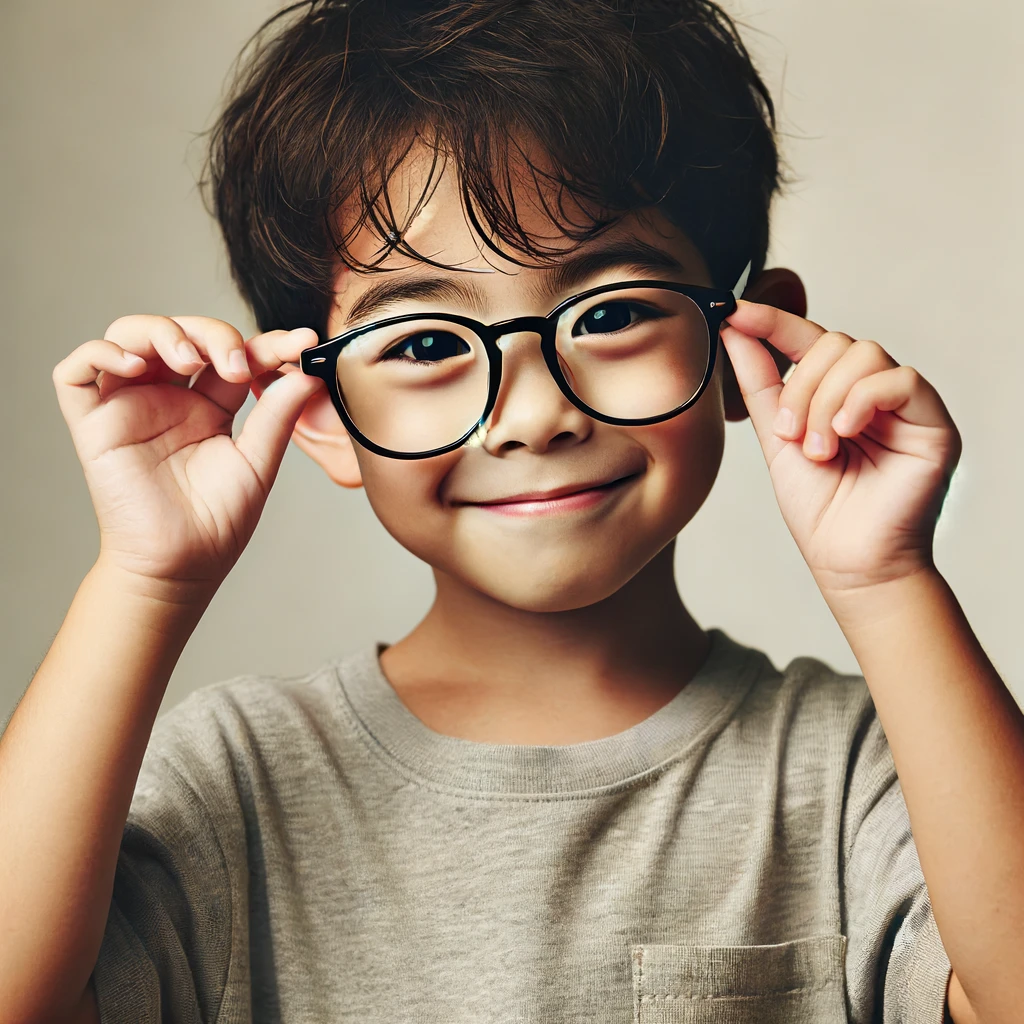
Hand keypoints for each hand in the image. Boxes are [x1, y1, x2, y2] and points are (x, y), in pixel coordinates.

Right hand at [53, 315, 324, 596]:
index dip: (264, 343)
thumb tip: (307, 374)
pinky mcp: (92, 423)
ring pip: (128, 336)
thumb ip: (278, 416)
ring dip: (161, 331)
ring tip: (189, 359)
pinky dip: (101, 354)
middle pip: (180, 331)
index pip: (231, 354)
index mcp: (208, 404)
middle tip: (238, 364)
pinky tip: (136, 366)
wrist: (183, 565)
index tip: (300, 343)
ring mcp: (129, 405)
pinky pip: (76, 372)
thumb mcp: (257, 461)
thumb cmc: (217, 521)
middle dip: (212, 334)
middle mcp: (167, 397)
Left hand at [720, 302, 961, 596]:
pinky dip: (861, 400)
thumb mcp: (776, 438)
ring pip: (864, 355)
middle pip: (836, 343)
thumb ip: (760, 384)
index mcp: (836, 394)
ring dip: (824, 401)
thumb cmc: (818, 509)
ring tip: (818, 449)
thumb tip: (733, 331)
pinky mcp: (933, 423)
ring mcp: (905, 406)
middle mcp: (872, 393)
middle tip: (788, 435)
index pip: (808, 340)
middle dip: (801, 387)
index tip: (735, 314)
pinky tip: (843, 433)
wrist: (848, 563)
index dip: (773, 323)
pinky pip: (900, 379)